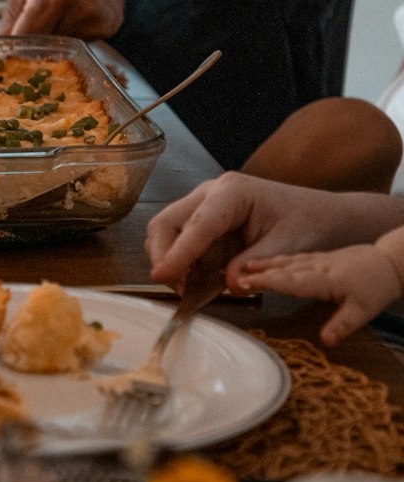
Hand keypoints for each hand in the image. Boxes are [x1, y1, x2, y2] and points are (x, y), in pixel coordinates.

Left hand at [0, 0, 131, 36]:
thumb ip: (12, 12)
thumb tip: (0, 40)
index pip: (25, 42)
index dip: (13, 47)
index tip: (7, 46)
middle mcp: (78, 13)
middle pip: (44, 47)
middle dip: (35, 36)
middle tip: (37, 10)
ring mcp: (97, 21)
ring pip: (63, 46)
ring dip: (55, 32)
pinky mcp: (110, 25)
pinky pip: (82, 39)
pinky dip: (74, 28)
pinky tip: (78, 3)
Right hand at [144, 173, 372, 293]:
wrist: (320, 216)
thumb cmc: (308, 224)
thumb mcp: (288, 247)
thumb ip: (256, 264)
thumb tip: (230, 284)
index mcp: (232, 192)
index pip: (196, 224)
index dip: (177, 252)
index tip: (161, 276)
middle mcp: (210, 194)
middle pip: (166, 223)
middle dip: (164, 257)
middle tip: (179, 289)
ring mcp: (203, 208)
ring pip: (166, 234)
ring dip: (172, 263)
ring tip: (193, 289)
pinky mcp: (203, 225)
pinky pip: (180, 246)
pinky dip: (182, 267)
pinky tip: (199, 284)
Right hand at [237, 244, 402, 345]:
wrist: (390, 261)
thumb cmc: (376, 287)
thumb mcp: (364, 310)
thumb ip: (343, 325)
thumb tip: (325, 341)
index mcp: (324, 279)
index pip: (290, 281)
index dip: (266, 282)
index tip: (244, 282)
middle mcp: (315, 267)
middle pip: (282, 269)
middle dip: (257, 272)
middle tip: (233, 275)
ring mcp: (315, 260)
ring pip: (284, 261)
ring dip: (263, 264)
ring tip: (242, 266)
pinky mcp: (317, 258)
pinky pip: (291, 258)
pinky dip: (274, 260)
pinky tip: (264, 261)